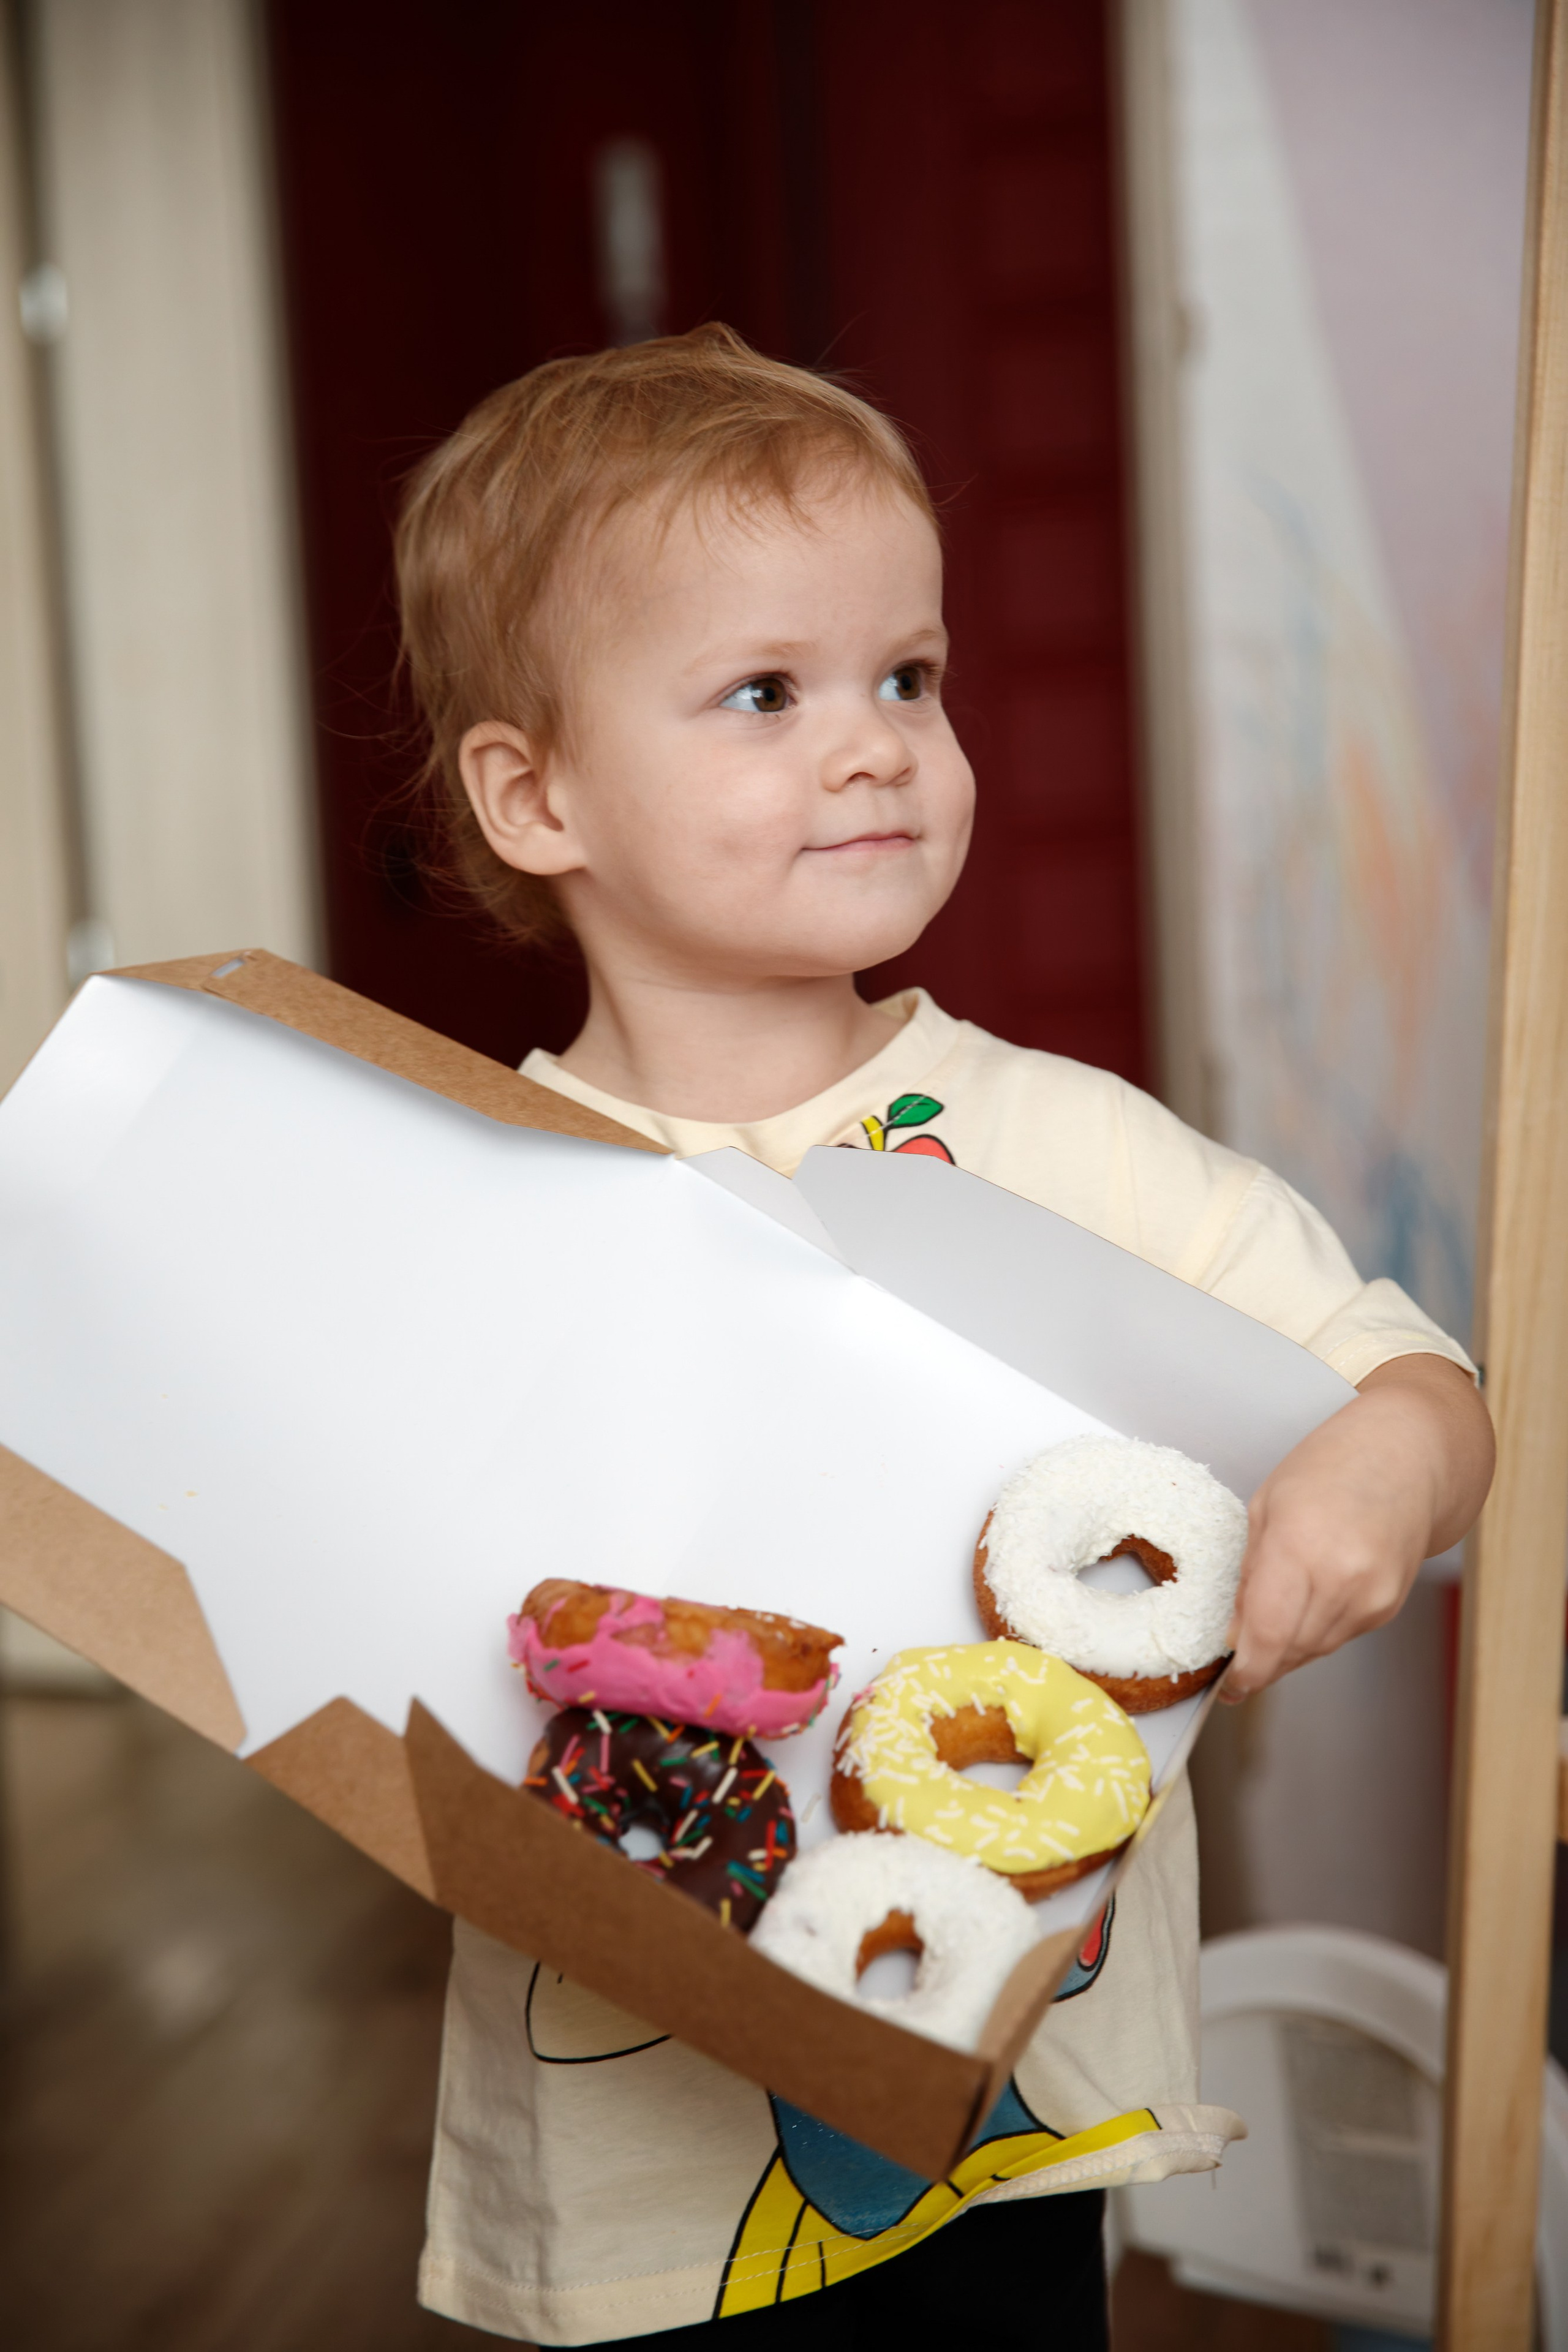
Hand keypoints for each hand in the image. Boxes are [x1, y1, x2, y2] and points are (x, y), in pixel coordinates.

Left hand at [1222, 1353, 1493, 1699]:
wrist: (1409, 1457)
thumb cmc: (1332, 1466)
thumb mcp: (1267, 1506)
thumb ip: (1249, 1575)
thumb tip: (1235, 1631)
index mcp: (1299, 1547)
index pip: (1267, 1636)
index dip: (1245, 1671)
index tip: (1228, 1685)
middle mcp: (1341, 1579)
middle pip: (1291, 1652)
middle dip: (1261, 1663)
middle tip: (1239, 1660)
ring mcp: (1372, 1596)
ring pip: (1316, 1650)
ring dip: (1287, 1651)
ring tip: (1271, 1626)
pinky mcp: (1389, 1606)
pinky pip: (1341, 1636)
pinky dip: (1316, 1633)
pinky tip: (1307, 1606)